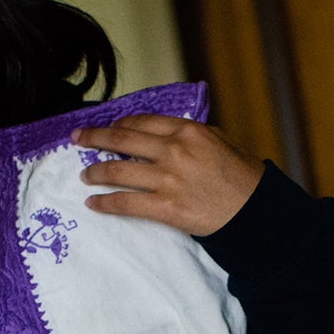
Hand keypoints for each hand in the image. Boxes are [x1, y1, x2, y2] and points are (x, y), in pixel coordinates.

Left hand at [72, 115, 264, 234]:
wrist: (256, 211)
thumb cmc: (244, 177)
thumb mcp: (221, 141)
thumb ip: (192, 135)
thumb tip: (168, 133)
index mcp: (187, 131)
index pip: (143, 122)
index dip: (120, 124)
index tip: (109, 127)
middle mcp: (174, 151)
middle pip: (122, 140)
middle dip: (94, 138)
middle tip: (77, 138)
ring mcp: (168, 180)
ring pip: (117, 171)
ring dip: (95, 172)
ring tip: (84, 175)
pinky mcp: (166, 208)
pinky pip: (126, 204)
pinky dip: (105, 203)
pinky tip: (93, 203)